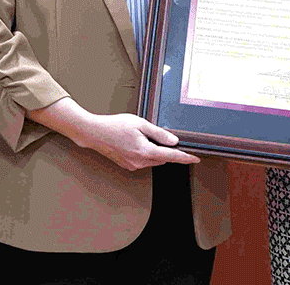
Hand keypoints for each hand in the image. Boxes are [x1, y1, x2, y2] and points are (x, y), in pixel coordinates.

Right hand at [73, 112, 199, 170]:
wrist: (94, 133)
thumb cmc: (114, 126)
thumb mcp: (139, 123)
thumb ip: (158, 133)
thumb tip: (174, 141)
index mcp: (145, 151)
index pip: (172, 156)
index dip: (185, 157)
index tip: (195, 158)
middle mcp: (140, 161)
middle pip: (163, 158)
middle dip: (166, 149)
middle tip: (157, 135)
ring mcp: (134, 165)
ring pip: (153, 160)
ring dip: (154, 151)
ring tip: (140, 135)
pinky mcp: (128, 165)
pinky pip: (143, 161)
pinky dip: (145, 153)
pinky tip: (134, 142)